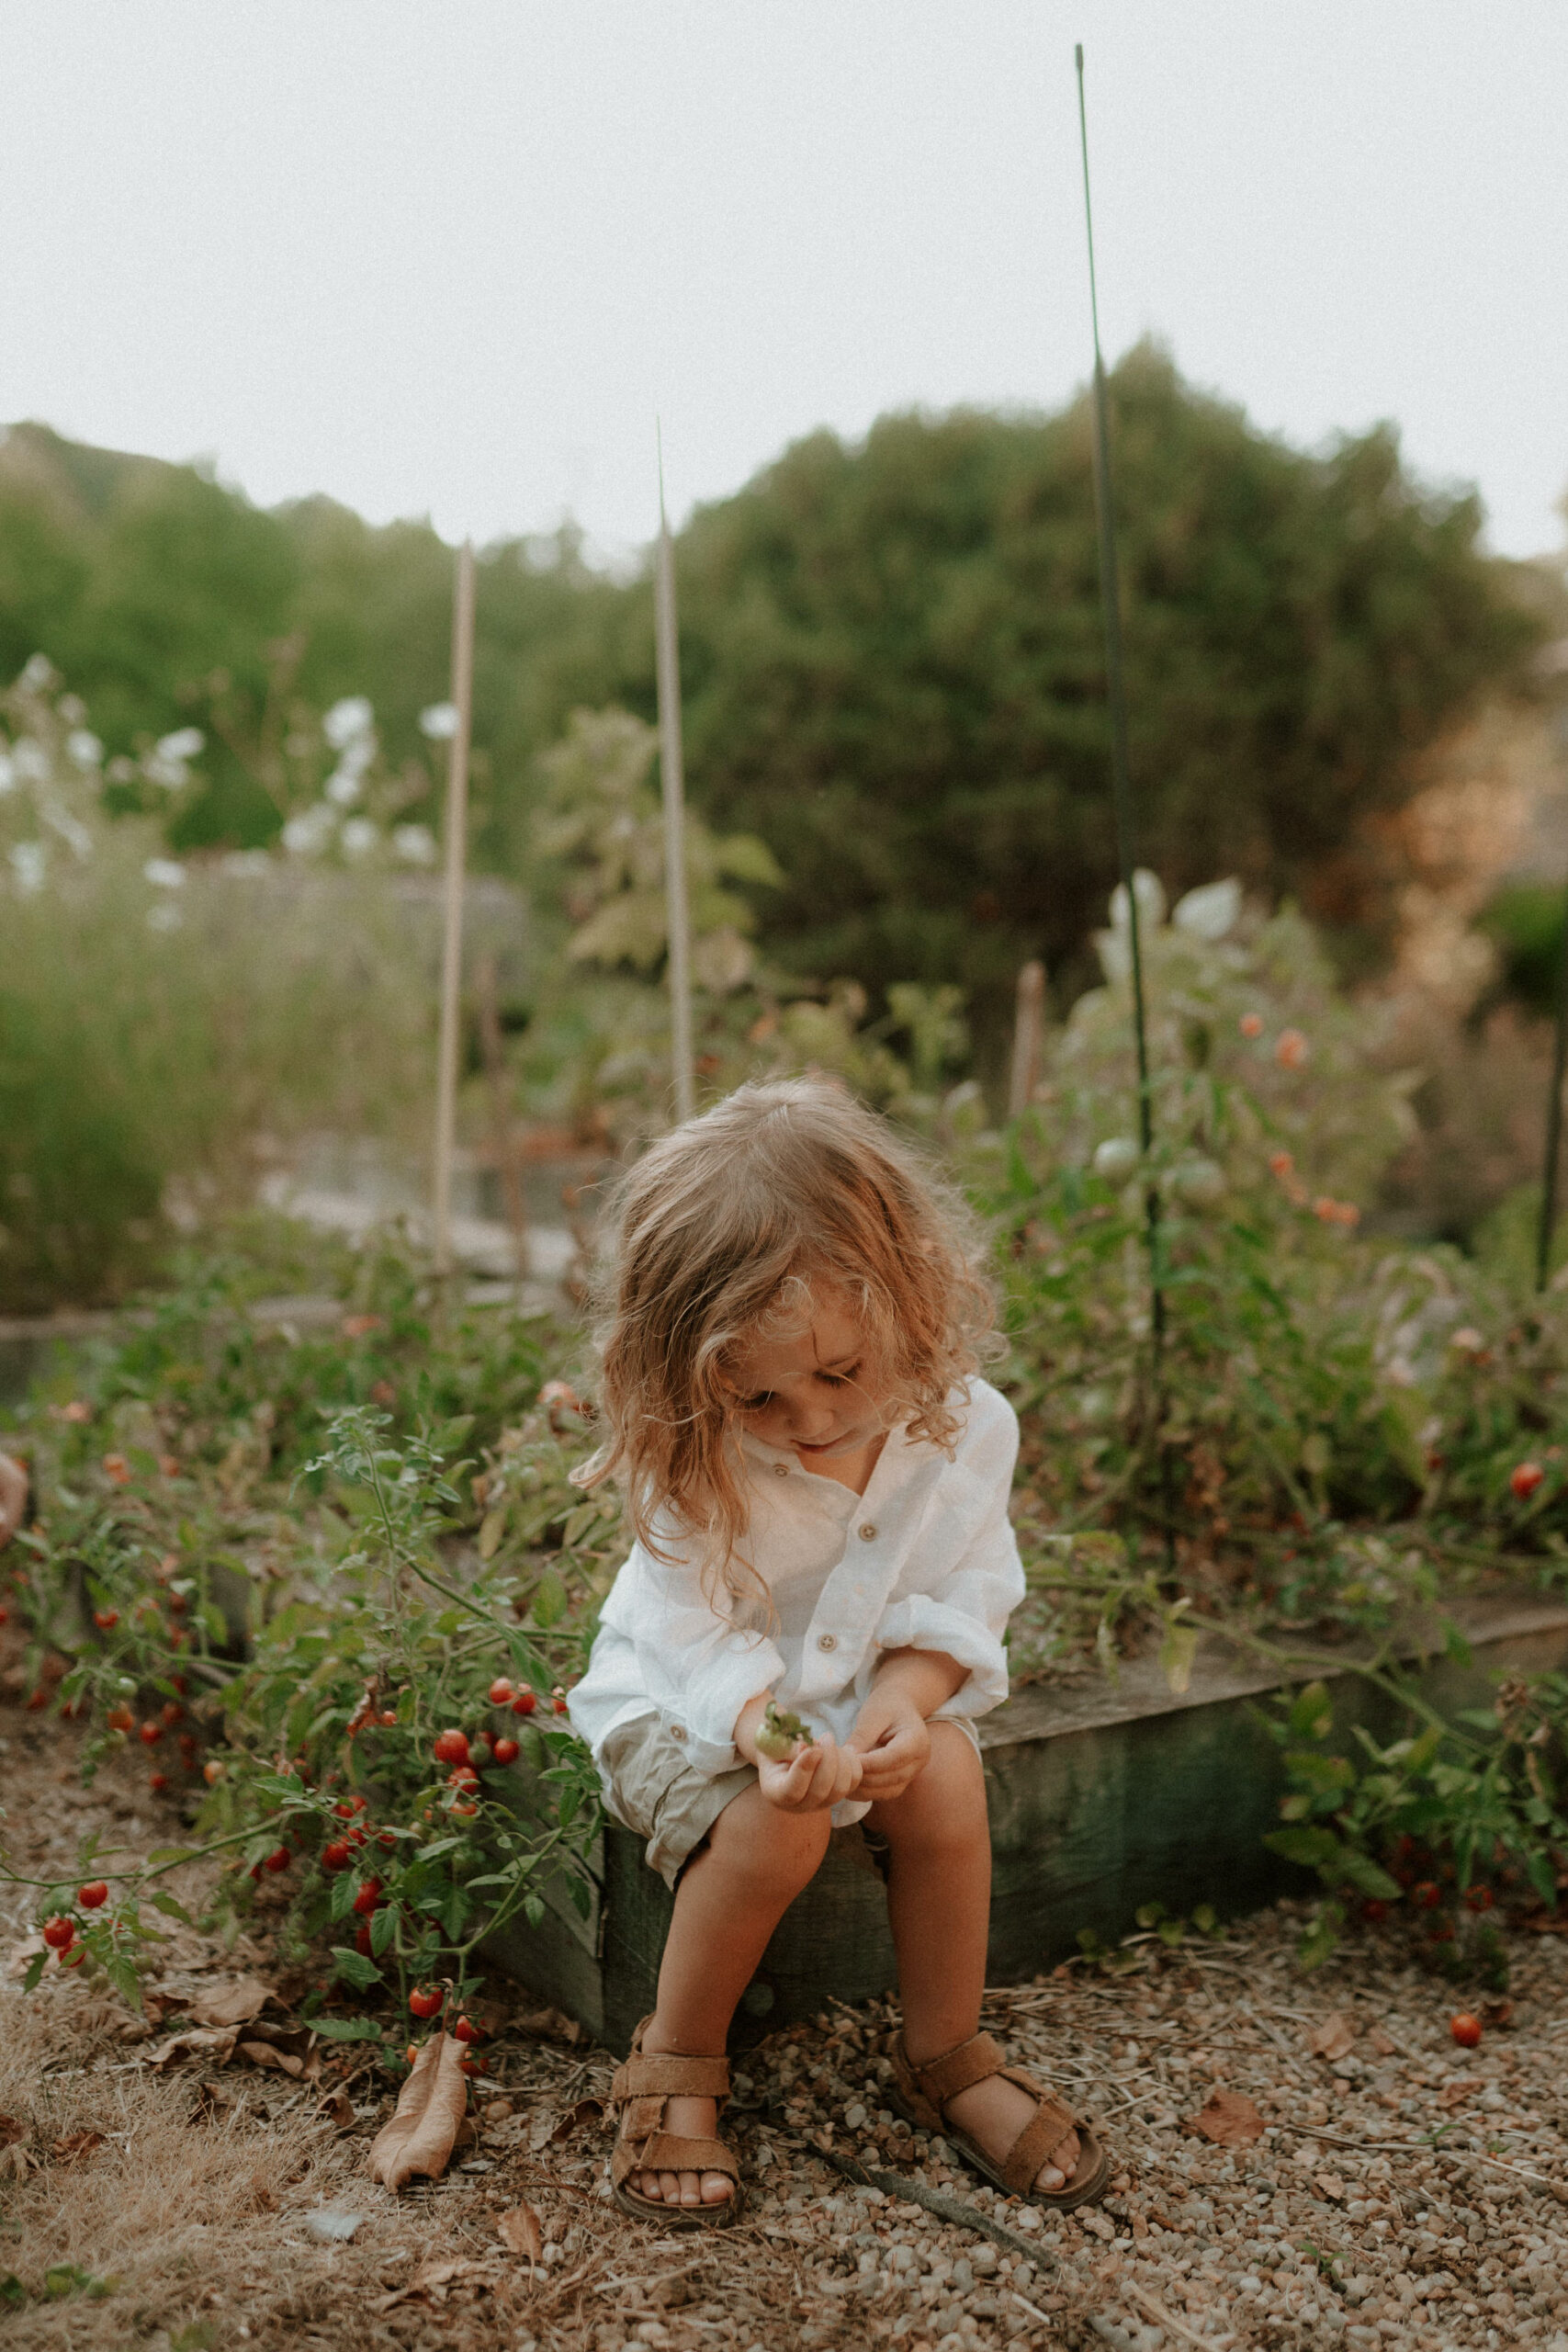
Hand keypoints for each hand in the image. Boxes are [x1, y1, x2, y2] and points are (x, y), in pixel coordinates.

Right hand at [757, 1731, 863, 1813]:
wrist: (788, 1755)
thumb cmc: (778, 1746)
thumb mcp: (776, 1745)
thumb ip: (788, 1748)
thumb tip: (804, 1748)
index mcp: (777, 1793)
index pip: (792, 1791)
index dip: (805, 1769)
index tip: (814, 1748)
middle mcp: (800, 1805)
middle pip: (820, 1791)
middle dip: (828, 1760)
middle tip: (826, 1736)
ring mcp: (821, 1803)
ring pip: (840, 1788)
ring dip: (841, 1760)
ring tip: (830, 1742)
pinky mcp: (839, 1794)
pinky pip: (854, 1782)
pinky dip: (853, 1763)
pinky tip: (843, 1749)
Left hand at [847, 1684, 931, 1801]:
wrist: (899, 1706)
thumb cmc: (887, 1706)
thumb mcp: (873, 1714)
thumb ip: (862, 1737)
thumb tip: (847, 1759)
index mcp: (918, 1739)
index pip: (895, 1756)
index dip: (872, 1762)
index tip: (850, 1761)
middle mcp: (920, 1760)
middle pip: (892, 1777)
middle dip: (865, 1777)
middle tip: (840, 1772)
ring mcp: (912, 1773)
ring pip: (888, 1790)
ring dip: (864, 1789)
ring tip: (842, 1779)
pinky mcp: (901, 1781)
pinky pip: (884, 1792)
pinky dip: (866, 1792)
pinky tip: (848, 1784)